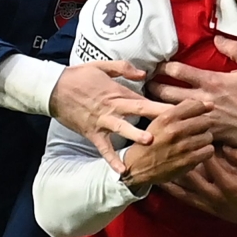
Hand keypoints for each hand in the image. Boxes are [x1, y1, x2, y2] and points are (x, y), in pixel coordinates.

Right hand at [49, 60, 172, 173]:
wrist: (53, 89)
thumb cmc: (79, 76)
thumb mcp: (102, 65)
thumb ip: (125, 68)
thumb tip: (145, 74)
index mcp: (120, 92)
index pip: (147, 99)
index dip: (166, 104)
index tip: (182, 109)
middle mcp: (114, 107)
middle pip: (141, 111)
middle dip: (161, 117)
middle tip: (179, 124)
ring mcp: (103, 121)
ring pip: (122, 129)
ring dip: (136, 135)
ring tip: (150, 142)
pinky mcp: (92, 133)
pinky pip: (103, 148)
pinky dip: (111, 159)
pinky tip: (122, 171)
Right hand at [120, 100, 215, 190]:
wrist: (137, 166)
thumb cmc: (151, 140)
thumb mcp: (160, 120)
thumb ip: (183, 109)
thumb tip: (210, 104)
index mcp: (167, 117)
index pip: (196, 105)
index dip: (202, 109)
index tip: (201, 114)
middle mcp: (175, 130)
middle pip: (205, 121)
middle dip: (203, 126)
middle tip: (195, 131)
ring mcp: (182, 146)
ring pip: (208, 136)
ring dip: (203, 140)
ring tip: (194, 142)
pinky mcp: (187, 161)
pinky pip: (208, 151)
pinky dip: (204, 152)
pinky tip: (196, 152)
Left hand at [149, 35, 236, 148]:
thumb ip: (235, 50)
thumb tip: (218, 39)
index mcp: (212, 81)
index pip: (178, 71)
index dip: (163, 67)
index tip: (157, 66)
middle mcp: (204, 100)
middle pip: (167, 93)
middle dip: (152, 88)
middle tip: (145, 85)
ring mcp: (204, 120)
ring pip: (172, 114)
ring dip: (157, 109)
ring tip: (147, 106)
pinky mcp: (209, 136)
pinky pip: (185, 132)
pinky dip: (174, 129)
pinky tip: (166, 128)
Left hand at [159, 146, 236, 234]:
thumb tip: (227, 145)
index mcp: (229, 184)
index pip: (207, 162)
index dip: (197, 146)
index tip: (188, 133)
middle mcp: (217, 197)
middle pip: (190, 178)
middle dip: (178, 164)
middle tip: (164, 150)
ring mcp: (215, 206)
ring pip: (186, 194)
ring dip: (172, 183)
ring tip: (156, 171)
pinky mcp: (215, 212)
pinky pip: (192, 203)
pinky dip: (179, 195)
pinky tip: (170, 188)